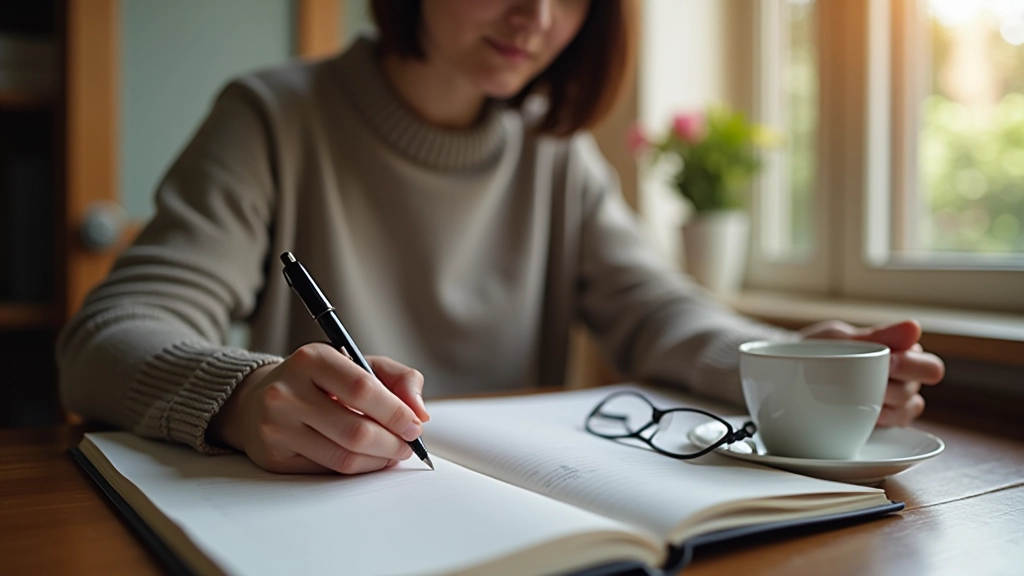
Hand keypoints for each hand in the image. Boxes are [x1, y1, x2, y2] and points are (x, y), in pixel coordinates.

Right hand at [208, 343, 430, 473]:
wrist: (257, 400)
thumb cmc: (318, 381)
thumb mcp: (356, 364)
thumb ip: (397, 378)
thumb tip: (420, 412)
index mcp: (312, 358)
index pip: (363, 389)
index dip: (396, 412)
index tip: (415, 425)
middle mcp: (287, 391)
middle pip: (356, 430)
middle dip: (393, 443)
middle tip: (408, 445)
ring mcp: (276, 426)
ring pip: (344, 456)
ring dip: (379, 460)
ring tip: (392, 453)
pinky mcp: (273, 456)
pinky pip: (327, 470)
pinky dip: (357, 469)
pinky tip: (366, 459)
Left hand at [800, 320, 944, 426]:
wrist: (788, 373)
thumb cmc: (818, 350)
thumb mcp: (840, 338)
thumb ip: (878, 335)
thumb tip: (914, 328)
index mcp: (901, 352)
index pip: (929, 367)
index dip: (911, 367)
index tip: (888, 363)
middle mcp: (904, 378)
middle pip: (917, 390)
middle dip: (894, 388)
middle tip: (871, 385)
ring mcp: (895, 402)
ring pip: (910, 409)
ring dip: (886, 405)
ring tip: (861, 399)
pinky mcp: (882, 423)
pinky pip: (896, 426)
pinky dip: (881, 421)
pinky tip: (863, 417)